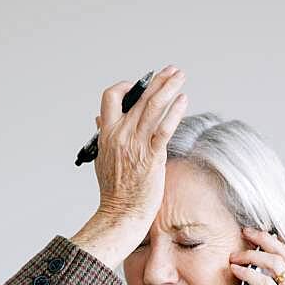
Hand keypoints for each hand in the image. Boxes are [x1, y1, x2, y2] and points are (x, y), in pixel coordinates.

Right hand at [94, 65, 187, 240]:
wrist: (121, 214)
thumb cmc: (114, 192)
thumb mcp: (102, 158)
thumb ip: (104, 136)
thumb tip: (100, 120)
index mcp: (107, 133)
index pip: (111, 97)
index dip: (125, 87)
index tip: (138, 86)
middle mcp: (121, 134)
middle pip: (139, 97)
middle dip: (158, 80)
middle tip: (171, 70)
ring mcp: (136, 144)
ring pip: (153, 106)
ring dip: (168, 87)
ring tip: (180, 76)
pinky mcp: (152, 157)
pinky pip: (164, 128)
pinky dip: (174, 112)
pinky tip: (183, 100)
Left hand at [229, 228, 284, 284]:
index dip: (274, 241)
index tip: (256, 234)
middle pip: (284, 251)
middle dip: (263, 238)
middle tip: (245, 232)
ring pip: (276, 263)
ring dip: (252, 255)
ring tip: (235, 255)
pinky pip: (267, 284)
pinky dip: (249, 275)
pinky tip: (236, 272)